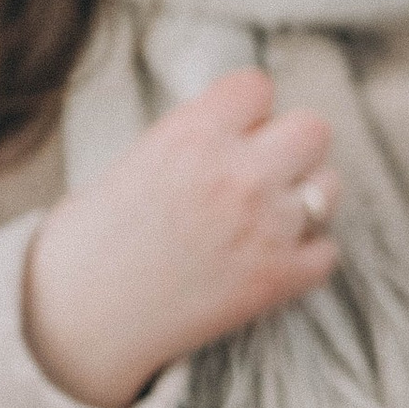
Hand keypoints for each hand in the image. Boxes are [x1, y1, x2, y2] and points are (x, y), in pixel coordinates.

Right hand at [24, 66, 339, 407]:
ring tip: (268, 218)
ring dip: (305, 199)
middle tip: (263, 172)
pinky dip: (306, 256)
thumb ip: (194, 140)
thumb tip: (236, 130)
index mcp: (193, 135)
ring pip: (329, 187)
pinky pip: (327, 251)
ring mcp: (266, 227)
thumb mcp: (135, 163)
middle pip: (313, 128)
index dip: (248, 109)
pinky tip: (271, 261)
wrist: (79, 322)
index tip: (236, 130)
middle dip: (291, 147)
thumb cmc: (92, 243)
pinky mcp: (280, 279)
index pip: (257, 86)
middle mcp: (238, 173)